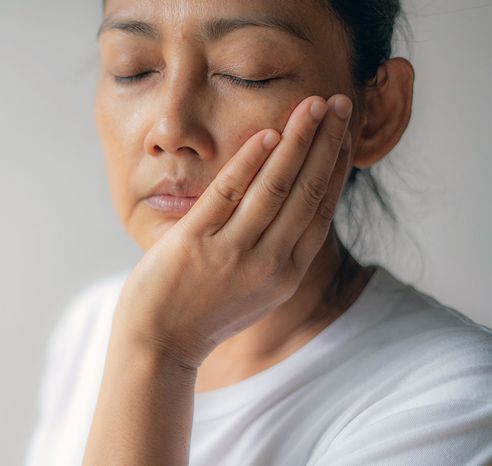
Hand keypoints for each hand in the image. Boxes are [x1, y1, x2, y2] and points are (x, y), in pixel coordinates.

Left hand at [111, 94, 353, 370]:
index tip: (344, 130)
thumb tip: (290, 208)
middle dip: (326, 142)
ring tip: (311, 105)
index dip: (336, 165)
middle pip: (307, 191)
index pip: (321, 208)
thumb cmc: (203, 313)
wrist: (159, 345)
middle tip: (338, 101)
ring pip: (276, 187)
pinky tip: (266, 134)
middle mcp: (269, 264)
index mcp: (286, 274)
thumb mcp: (253, 290)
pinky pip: (229, 195)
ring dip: (298, 141)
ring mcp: (232, 254)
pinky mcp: (196, 244)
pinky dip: (249, 162)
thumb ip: (275, 253)